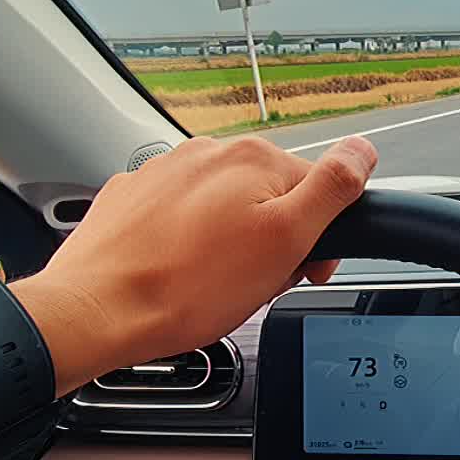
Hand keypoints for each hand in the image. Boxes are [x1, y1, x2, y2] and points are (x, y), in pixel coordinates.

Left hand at [13, 134, 376, 392]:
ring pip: (224, 207)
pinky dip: (187, 242)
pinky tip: (179, 272)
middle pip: (269, 196)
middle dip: (272, 239)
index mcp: (254, 158)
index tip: (302, 271)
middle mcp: (208, 153)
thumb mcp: (286, 242)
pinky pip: (180, 216)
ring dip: (230, 241)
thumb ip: (332, 188)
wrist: (95, 310)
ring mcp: (165, 172)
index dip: (318, 238)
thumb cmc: (188, 288)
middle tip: (255, 282)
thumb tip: (363, 149)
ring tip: (212, 283)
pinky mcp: (133, 197)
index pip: (317, 188)